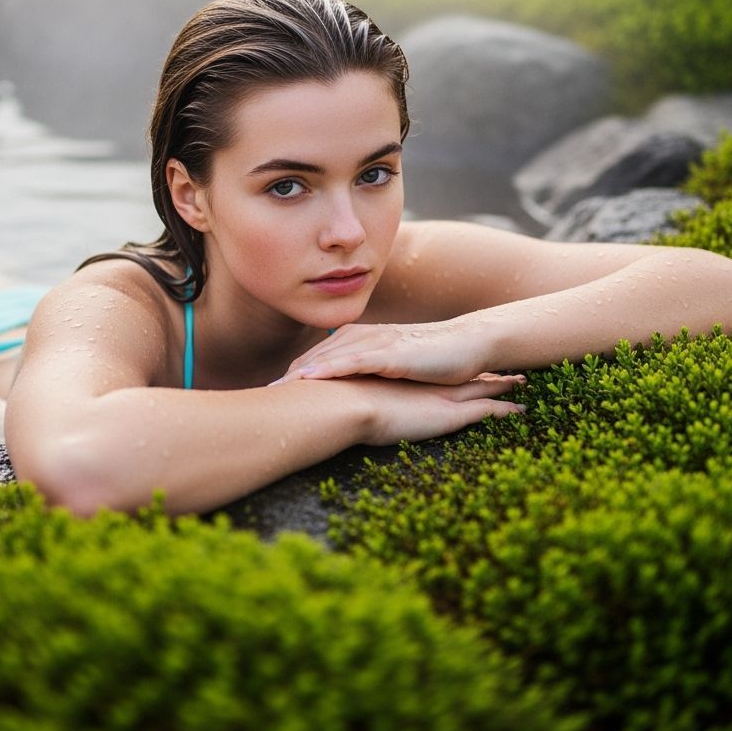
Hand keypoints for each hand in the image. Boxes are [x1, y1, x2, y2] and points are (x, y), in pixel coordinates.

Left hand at [277, 319, 503, 386]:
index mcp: (363, 339)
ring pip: (328, 358)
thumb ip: (373, 371)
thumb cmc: (435, 359)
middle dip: (289, 375)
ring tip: (275, 389)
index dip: (296, 373)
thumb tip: (355, 390)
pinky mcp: (391, 354)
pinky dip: (328, 369)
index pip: (320, 356)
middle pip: (317, 356)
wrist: (469, 344)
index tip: (273, 392)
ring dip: (300, 373)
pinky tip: (307, 379)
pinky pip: (352, 362)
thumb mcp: (396, 365)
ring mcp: (377, 343)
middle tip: (262, 394)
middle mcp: (365, 336)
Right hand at [351, 373, 525, 446]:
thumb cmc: (335, 400)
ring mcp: (440, 396)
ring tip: (522, 382)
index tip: (464, 364)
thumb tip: (325, 385)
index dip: (450, 367)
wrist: (344, 404)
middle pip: (463, 374)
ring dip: (500, 385)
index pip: (432, 369)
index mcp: (404, 375)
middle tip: (508, 371)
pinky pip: (486, 411)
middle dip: (485, 372)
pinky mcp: (448, 414)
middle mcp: (426, 382)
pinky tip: (522, 411)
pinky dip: (504, 410)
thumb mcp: (342, 390)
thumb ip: (346, 389)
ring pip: (481, 388)